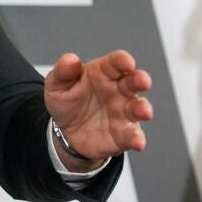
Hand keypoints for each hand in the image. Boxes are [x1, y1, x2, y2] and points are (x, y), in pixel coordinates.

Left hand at [44, 51, 152, 170]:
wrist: (66, 132)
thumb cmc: (67, 101)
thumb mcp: (57, 85)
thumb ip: (63, 72)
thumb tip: (69, 59)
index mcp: (103, 73)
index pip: (116, 62)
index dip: (122, 60)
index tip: (126, 61)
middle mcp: (119, 90)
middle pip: (133, 82)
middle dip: (140, 80)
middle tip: (143, 81)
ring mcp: (123, 112)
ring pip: (138, 108)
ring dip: (143, 108)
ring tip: (144, 112)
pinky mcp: (124, 134)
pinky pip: (133, 136)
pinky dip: (137, 139)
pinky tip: (137, 142)